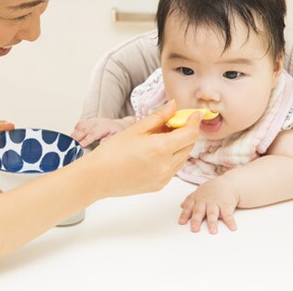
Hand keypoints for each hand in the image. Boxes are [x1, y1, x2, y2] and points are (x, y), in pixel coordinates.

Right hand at [83, 101, 200, 197]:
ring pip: (182, 157)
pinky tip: (154, 153)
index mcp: (161, 149)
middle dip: (185, 133)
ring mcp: (164, 178)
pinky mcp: (159, 186)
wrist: (98, 177)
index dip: (195, 122)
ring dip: (178, 146)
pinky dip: (170, 158)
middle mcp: (166, 166)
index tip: (194, 115)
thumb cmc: (112, 152)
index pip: (190, 134)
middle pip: (189, 145)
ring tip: (160, 139)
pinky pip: (173, 169)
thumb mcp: (136, 129)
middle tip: (172, 124)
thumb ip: (159, 117)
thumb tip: (173, 106)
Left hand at [179, 176, 239, 233]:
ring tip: (213, 231)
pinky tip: (233, 228)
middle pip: (199, 211)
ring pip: (213, 213)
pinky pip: (228, 214)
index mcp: (197, 199)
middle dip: (196, 220)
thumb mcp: (199, 192)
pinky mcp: (226, 205)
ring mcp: (216, 203)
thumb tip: (181, 206)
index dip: (184, 215)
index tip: (181, 223)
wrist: (228, 183)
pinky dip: (230, 221)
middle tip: (195, 229)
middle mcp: (205, 201)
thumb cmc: (211, 189)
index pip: (189, 207)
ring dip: (212, 222)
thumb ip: (189, 199)